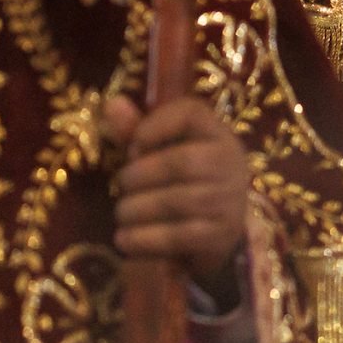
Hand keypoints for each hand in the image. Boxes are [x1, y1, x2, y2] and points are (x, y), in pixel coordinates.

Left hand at [104, 94, 251, 287]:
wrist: (219, 229)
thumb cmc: (183, 181)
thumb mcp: (164, 152)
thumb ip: (137, 130)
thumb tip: (111, 103)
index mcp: (217, 134)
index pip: (192, 113)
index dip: (156, 124)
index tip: (133, 145)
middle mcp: (230, 163)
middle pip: (180, 162)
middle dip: (138, 176)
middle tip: (122, 187)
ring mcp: (229, 201)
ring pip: (176, 201)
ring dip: (136, 209)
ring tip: (122, 214)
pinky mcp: (220, 236)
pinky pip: (177, 236)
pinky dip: (144, 239)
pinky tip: (126, 239)